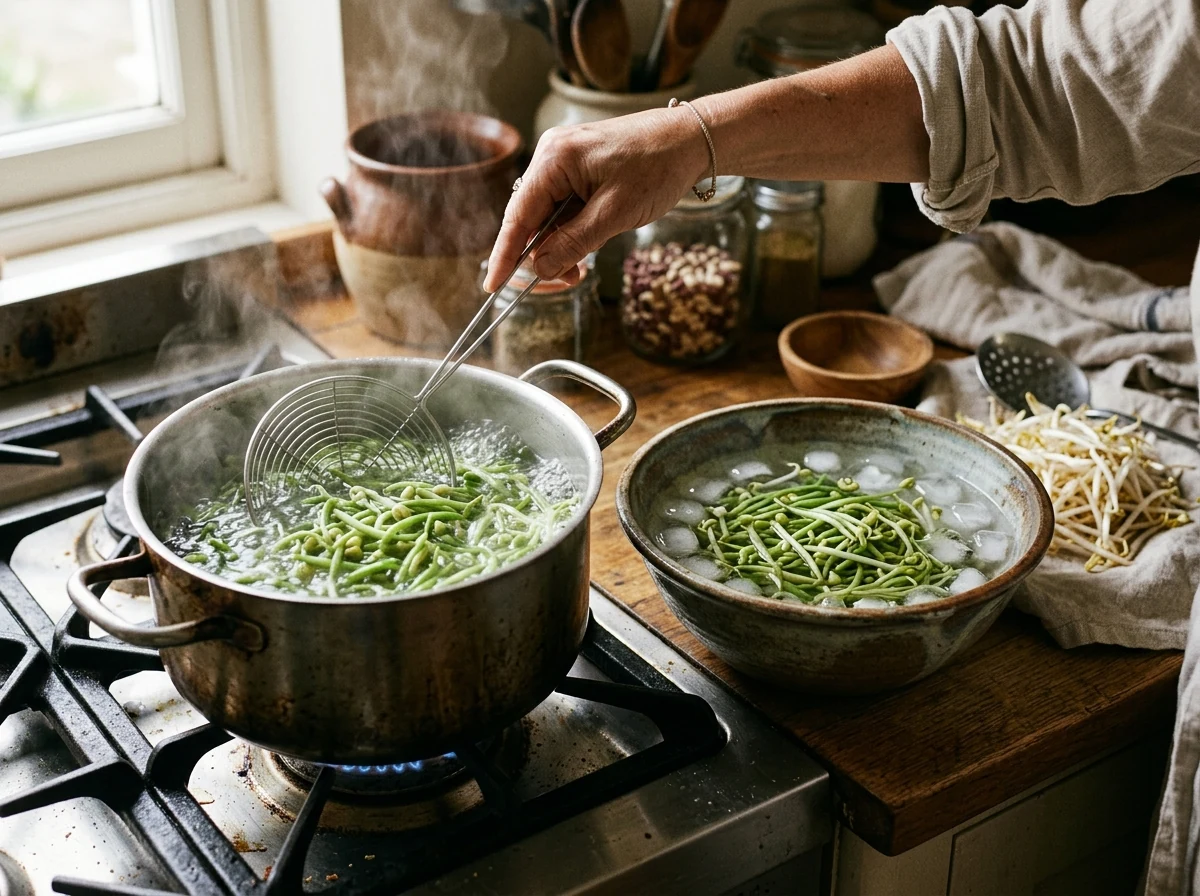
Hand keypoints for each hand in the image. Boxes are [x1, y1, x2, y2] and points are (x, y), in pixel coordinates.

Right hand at [484, 107, 711, 290]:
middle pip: (528, 217)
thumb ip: (573, 243)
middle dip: (540, 254)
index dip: (505, 254)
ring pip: (547, 217)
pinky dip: (570, 233)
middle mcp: (552, 155)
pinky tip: (585, 248)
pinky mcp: (579, 169)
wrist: (691, 140)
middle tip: (564, 281)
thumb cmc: (658, 167)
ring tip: (579, 269)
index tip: (494, 285)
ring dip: (558, 246)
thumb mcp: (615, 214)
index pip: (518, 215)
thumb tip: (540, 268)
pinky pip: (563, 208)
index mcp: (555, 159)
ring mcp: (565, 161)